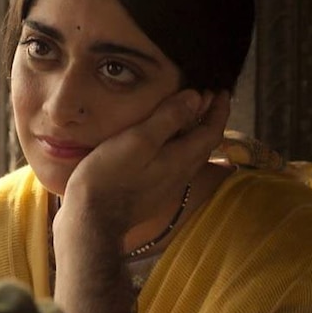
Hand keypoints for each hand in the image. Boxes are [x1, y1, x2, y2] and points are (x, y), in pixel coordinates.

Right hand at [51, 90, 229, 312]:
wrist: (90, 221)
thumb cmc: (109, 176)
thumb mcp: (137, 140)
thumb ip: (167, 118)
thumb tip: (195, 97)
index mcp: (181, 159)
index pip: (211, 131)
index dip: (218, 110)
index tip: (220, 90)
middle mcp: (180, 174)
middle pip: (204, 144)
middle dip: (208, 120)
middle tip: (206, 99)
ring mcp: (166, 187)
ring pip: (190, 156)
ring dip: (194, 134)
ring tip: (187, 117)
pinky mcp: (151, 194)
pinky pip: (174, 164)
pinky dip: (178, 147)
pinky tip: (162, 145)